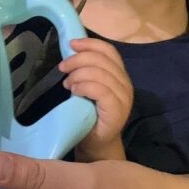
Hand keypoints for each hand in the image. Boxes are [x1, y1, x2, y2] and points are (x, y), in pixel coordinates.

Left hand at [59, 38, 132, 158]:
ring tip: (67, 84)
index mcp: (119, 74)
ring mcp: (123, 98)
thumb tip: (71, 50)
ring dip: (78, 74)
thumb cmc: (89, 115)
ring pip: (100, 73)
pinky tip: (74, 91)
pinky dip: (84, 86)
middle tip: (63, 68)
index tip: (71, 44)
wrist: (96, 144)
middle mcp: (125, 83)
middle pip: (102, 60)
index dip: (90, 44)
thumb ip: (86, 70)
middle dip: (78, 59)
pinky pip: (101, 90)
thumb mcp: (87, 86)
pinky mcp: (117, 110)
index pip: (109, 51)